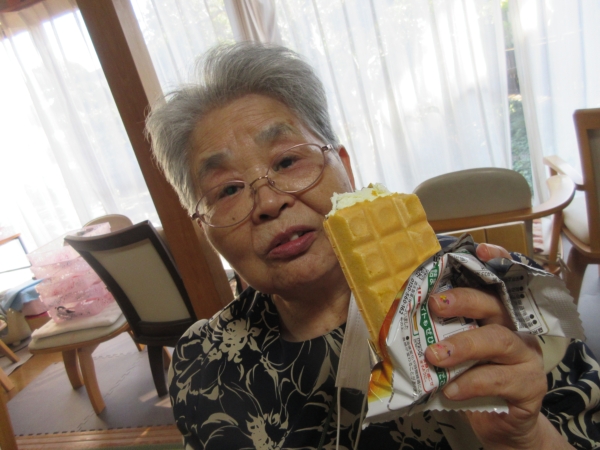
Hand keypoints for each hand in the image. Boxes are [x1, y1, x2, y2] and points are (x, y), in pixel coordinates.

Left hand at [425, 243, 572, 448]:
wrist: (497, 421)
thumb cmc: (470, 376)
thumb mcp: (452, 349)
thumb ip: (437, 330)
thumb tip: (396, 312)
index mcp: (494, 312)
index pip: (498, 280)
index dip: (496, 260)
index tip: (480, 249)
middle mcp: (514, 327)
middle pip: (494, 303)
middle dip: (464, 300)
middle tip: (434, 305)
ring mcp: (526, 355)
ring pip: (497, 340)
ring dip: (462, 346)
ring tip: (434, 356)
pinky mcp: (529, 385)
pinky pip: (499, 379)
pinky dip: (471, 382)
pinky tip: (450, 389)